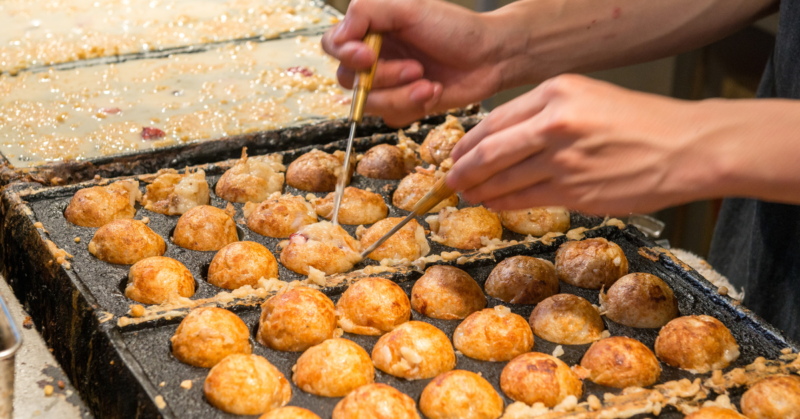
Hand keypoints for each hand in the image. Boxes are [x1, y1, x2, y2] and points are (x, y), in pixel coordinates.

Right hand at [321, 0, 508, 125]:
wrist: (490, 57)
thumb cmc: (454, 27)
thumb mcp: (409, 7)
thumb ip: (367, 11)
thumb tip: (340, 36)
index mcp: (370, 29)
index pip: (332, 44)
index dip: (345, 54)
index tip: (369, 56)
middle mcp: (374, 57)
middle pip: (349, 80)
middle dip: (385, 79)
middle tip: (416, 68)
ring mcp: (388, 84)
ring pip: (370, 104)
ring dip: (402, 96)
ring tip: (430, 84)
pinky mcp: (403, 105)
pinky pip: (391, 117)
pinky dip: (414, 107)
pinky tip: (434, 92)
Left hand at [447, 74, 732, 214]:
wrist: (688, 147)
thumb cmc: (642, 123)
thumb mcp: (588, 98)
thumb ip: (544, 115)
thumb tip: (503, 140)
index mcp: (556, 93)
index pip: (495, 121)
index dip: (468, 143)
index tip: (456, 154)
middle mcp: (555, 123)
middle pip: (490, 151)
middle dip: (462, 170)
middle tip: (448, 181)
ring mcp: (563, 158)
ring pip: (504, 179)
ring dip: (480, 191)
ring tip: (467, 195)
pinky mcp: (575, 190)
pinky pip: (526, 199)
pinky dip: (505, 203)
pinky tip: (495, 204)